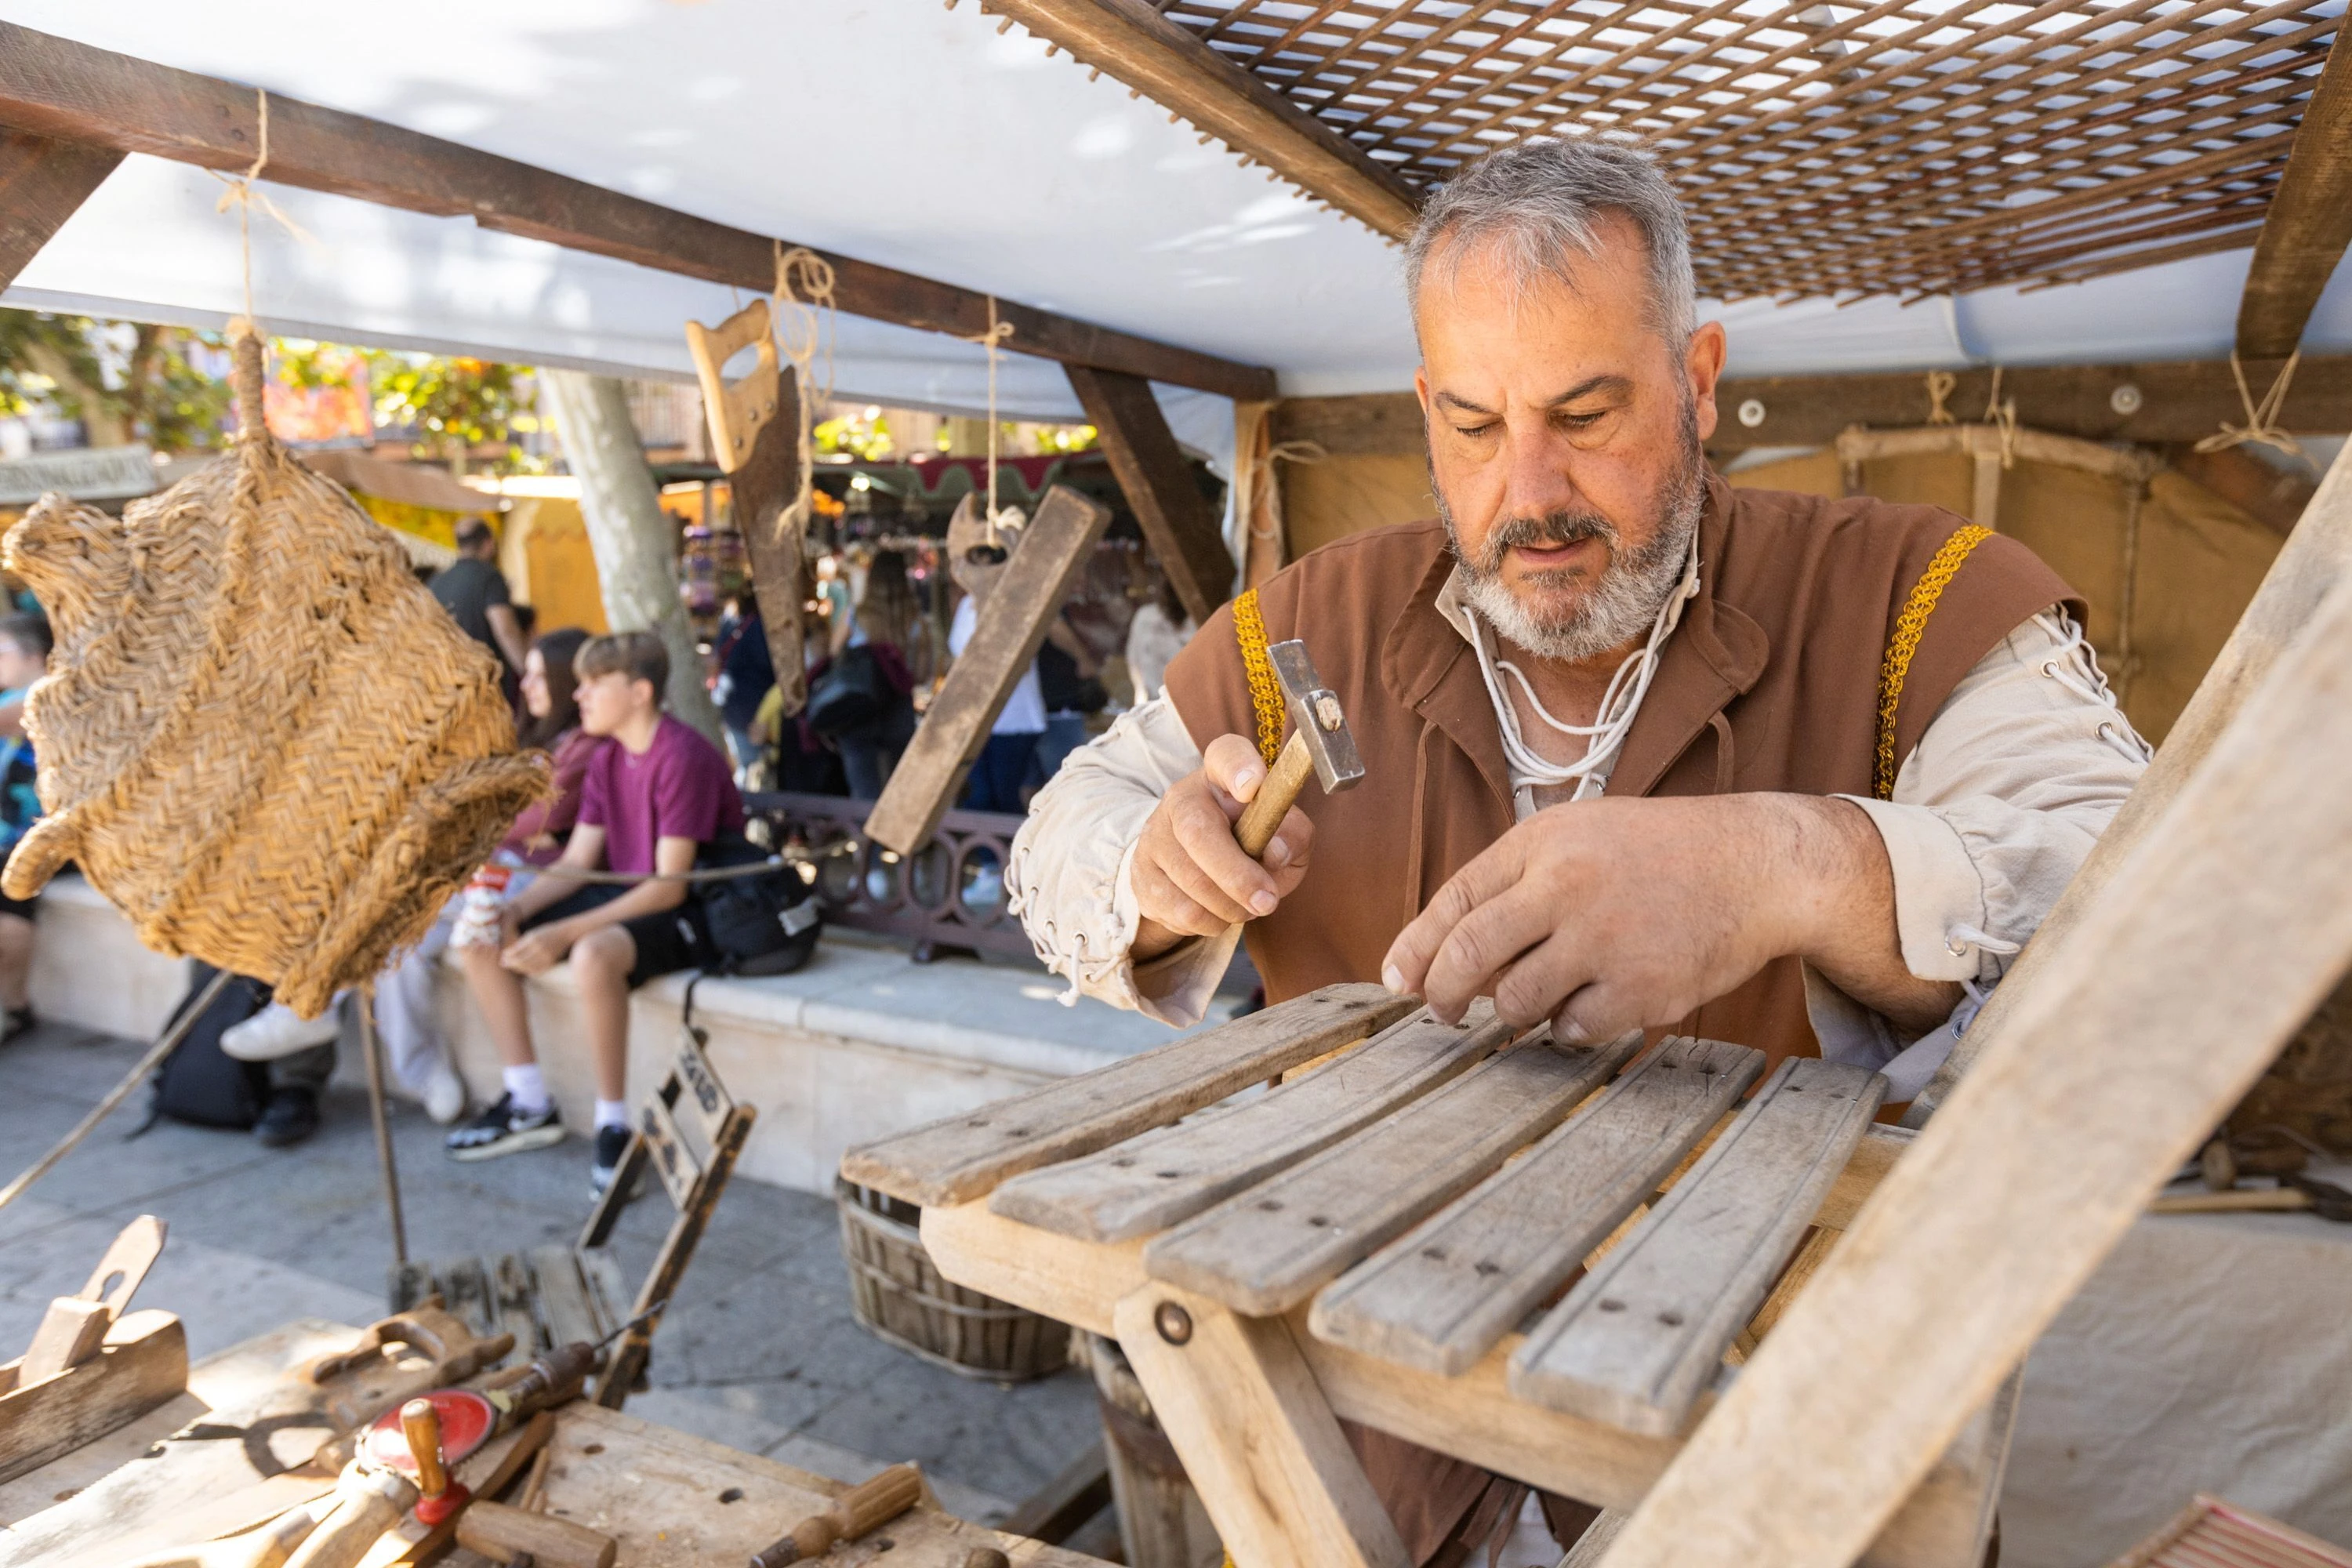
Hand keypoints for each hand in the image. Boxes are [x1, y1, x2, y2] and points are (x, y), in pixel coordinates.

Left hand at [501, 921, 571, 976]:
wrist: (566, 934)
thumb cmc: (547, 932)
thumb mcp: (533, 934)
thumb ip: (521, 944)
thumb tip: (507, 954)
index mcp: (534, 940)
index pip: (516, 952)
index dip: (507, 956)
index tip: (501, 957)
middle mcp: (540, 949)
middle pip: (521, 961)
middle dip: (510, 963)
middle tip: (503, 964)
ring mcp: (546, 957)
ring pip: (528, 968)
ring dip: (518, 968)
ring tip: (512, 966)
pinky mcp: (551, 963)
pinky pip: (537, 971)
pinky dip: (528, 971)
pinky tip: (524, 969)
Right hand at [1131, 733, 1313, 960]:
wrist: (1201, 872)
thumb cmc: (1252, 844)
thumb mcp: (1284, 835)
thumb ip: (1293, 834)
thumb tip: (1276, 850)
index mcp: (1222, 775)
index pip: (1226, 755)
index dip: (1239, 767)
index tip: (1254, 785)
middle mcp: (1182, 797)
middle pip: (1198, 830)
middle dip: (1236, 874)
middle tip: (1267, 901)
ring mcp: (1155, 835)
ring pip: (1190, 880)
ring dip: (1230, 906)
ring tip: (1248, 906)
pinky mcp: (1142, 875)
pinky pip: (1180, 910)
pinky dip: (1210, 922)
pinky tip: (1220, 912)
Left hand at [1382, 794, 1871, 1040]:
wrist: (1756, 866)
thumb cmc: (1658, 853)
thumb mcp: (1579, 835)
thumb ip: (1515, 883)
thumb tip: (1446, 956)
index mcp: (1543, 843)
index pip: (1455, 900)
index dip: (1415, 948)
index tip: (1398, 981)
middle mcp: (1566, 886)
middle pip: (1468, 956)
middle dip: (1442, 994)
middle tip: (1443, 1012)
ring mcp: (1604, 940)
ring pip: (1516, 1002)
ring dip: (1514, 1011)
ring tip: (1535, 998)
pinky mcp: (1641, 988)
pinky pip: (1572, 1029)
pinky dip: (1569, 1027)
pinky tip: (1590, 1003)